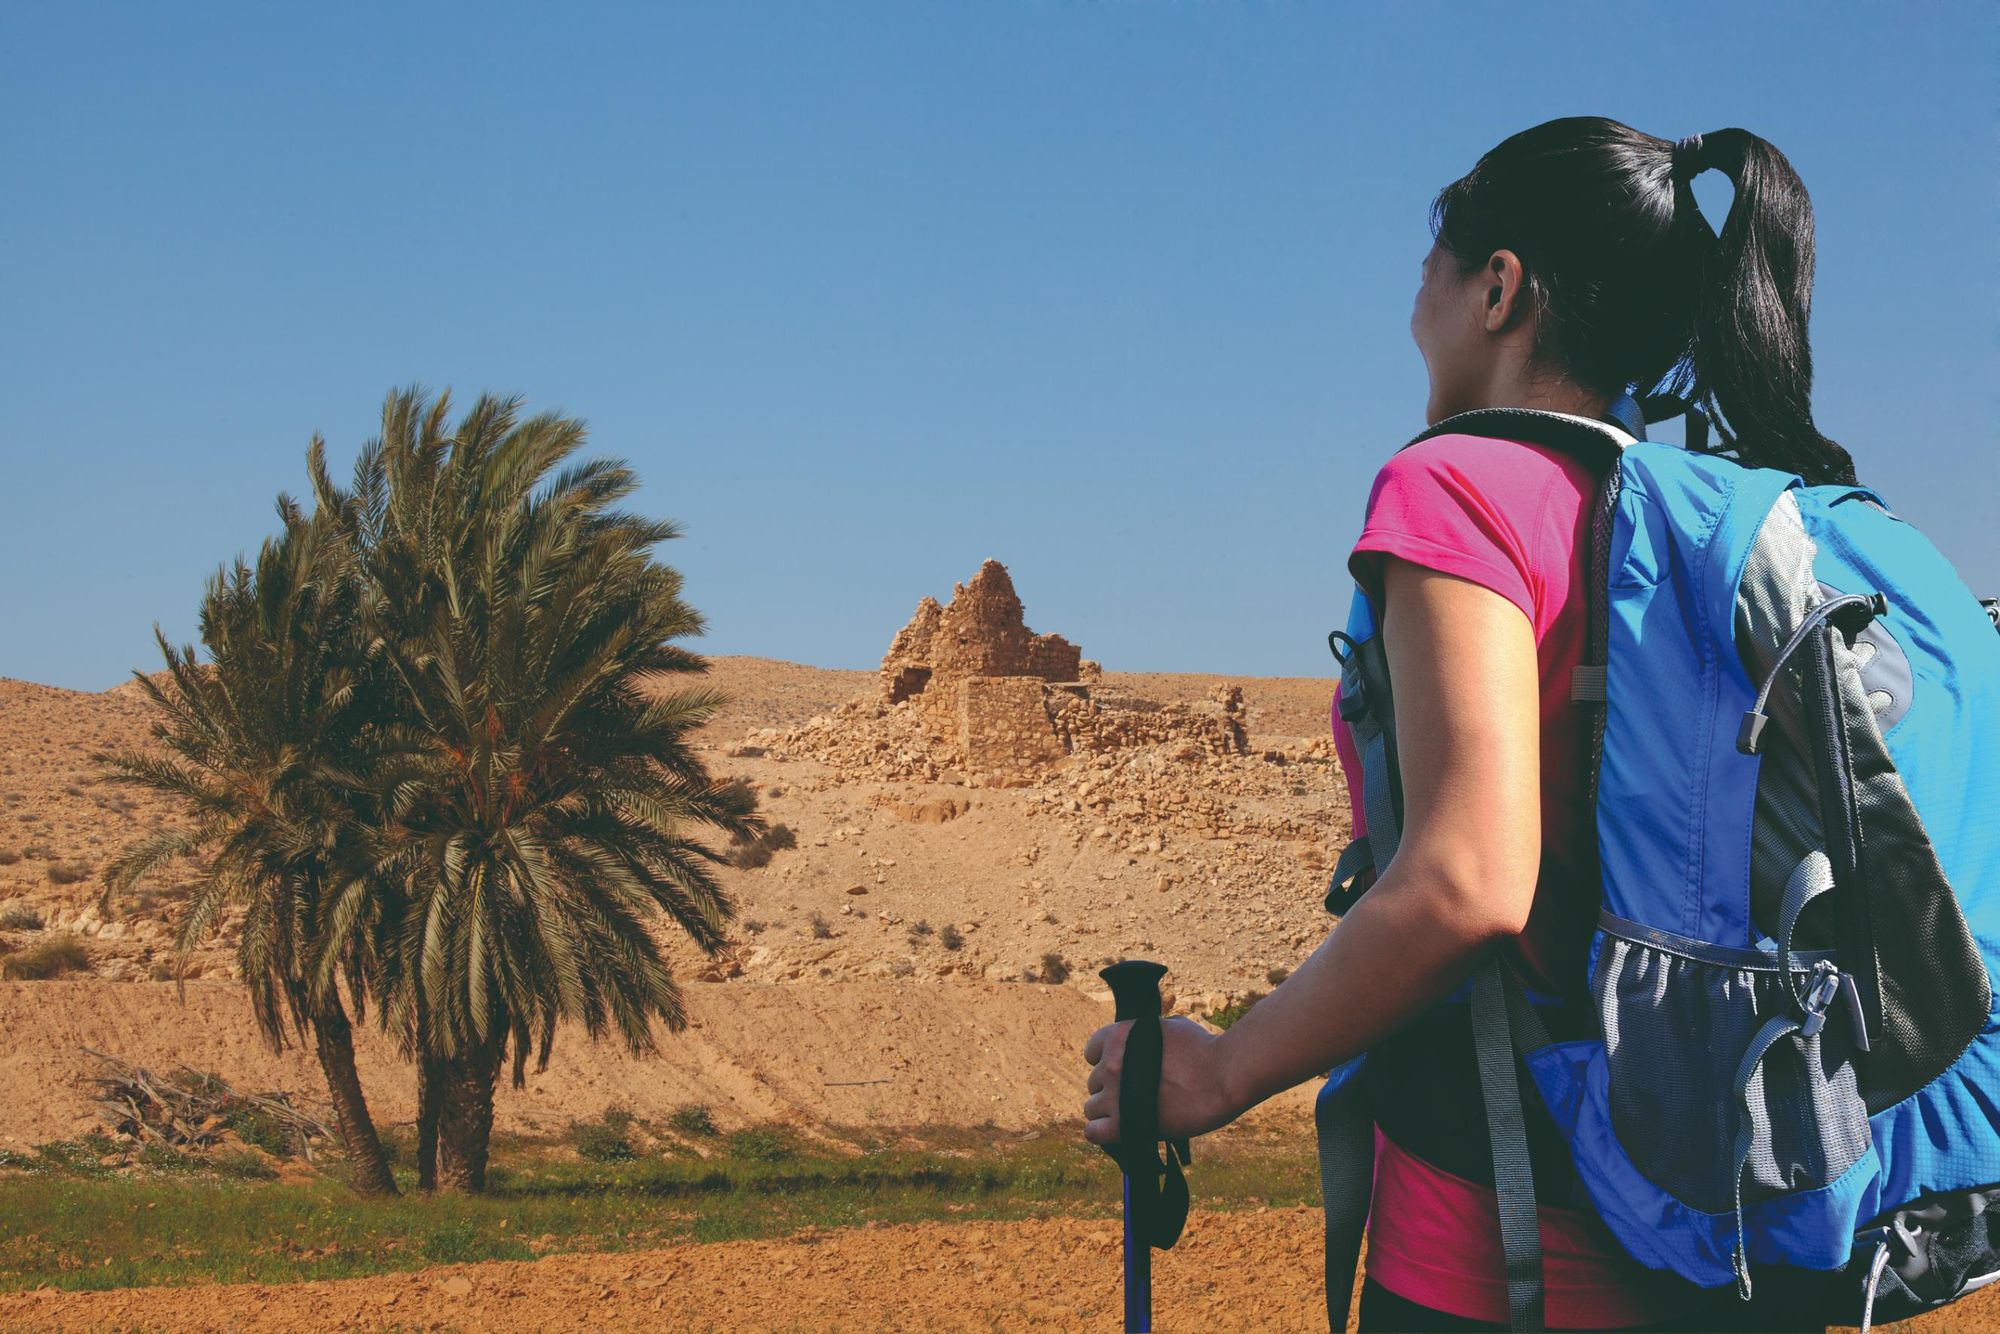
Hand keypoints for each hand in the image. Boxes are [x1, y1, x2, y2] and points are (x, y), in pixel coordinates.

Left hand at [1082, 1015, 1238, 1146]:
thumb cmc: (1206, 1050)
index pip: (1091, 1052)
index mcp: (1120, 1037)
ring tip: (1132, 1114)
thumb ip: (1149, 1034)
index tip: (1123, 1073)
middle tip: (1136, 1096)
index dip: (1106, 1062)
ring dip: (1108, 1112)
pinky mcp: (1124, 1124)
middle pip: (1094, 1083)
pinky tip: (1117, 1131)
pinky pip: (1093, 1132)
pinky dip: (1101, 1133)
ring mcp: (1116, 1094)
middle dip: (1112, 1089)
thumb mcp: (1172, 1027)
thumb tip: (1147, 1040)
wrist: (1224, 1076)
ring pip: (1091, 1108)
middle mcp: (1112, 1064)